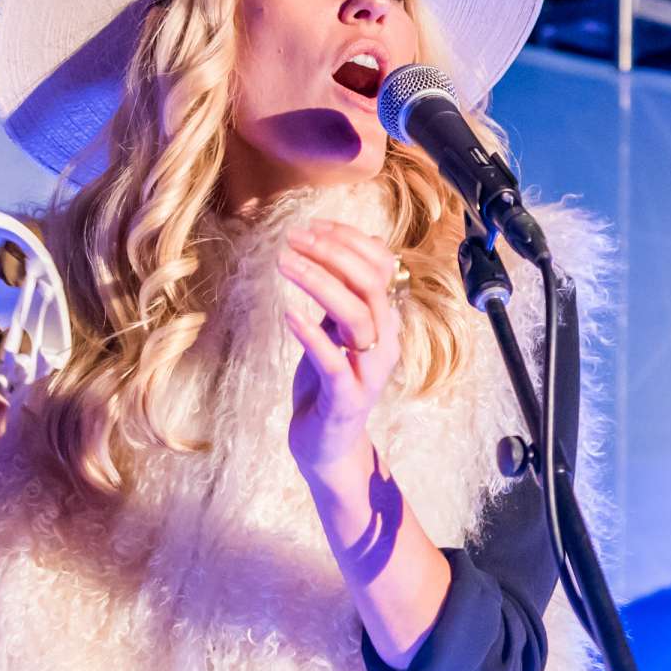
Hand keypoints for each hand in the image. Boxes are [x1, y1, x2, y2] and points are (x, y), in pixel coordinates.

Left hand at [280, 221, 404, 486]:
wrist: (328, 443)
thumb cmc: (329, 383)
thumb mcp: (337, 331)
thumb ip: (344, 295)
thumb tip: (344, 247)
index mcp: (385, 321)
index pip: (382, 267)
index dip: (350, 240)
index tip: (313, 226)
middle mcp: (384, 342)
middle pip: (371, 285)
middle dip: (333, 254)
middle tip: (293, 239)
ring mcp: (368, 371)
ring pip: (355, 317)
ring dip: (319, 284)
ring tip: (285, 264)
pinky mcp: (346, 397)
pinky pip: (334, 362)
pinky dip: (312, 335)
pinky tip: (288, 315)